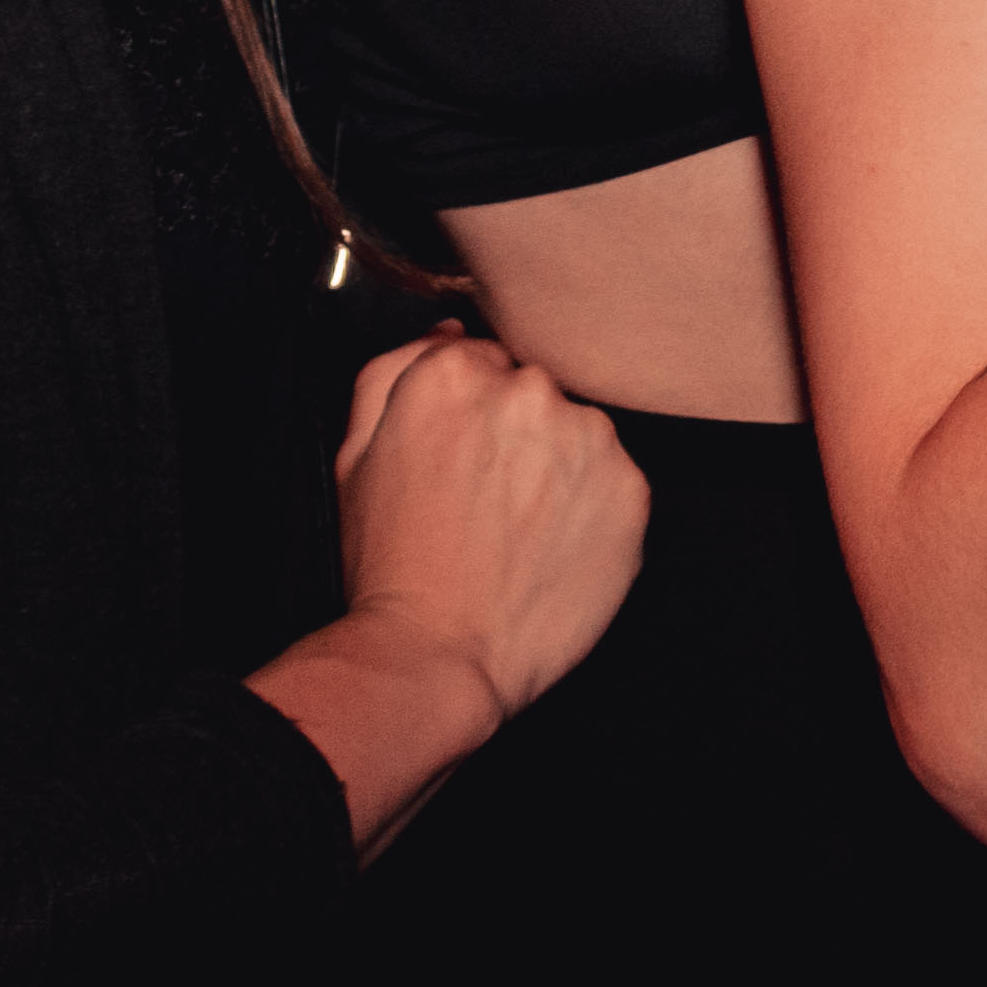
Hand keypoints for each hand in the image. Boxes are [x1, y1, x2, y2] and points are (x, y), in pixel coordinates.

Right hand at [327, 327, 650, 722]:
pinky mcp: (631, 488)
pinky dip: (593, 505)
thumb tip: (450, 332)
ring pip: (579, 432)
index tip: (462, 459)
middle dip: (518, 433)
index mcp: (454, 372)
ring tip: (520, 529)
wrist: (438, 653)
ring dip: (560, 465)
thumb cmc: (391, 562)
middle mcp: (529, 390)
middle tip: (488, 500)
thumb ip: (394, 372)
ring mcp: (587, 438)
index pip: (482, 361)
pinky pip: (615, 478)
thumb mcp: (355, 454)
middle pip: (534, 392)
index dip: (470, 415)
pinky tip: (553, 545)